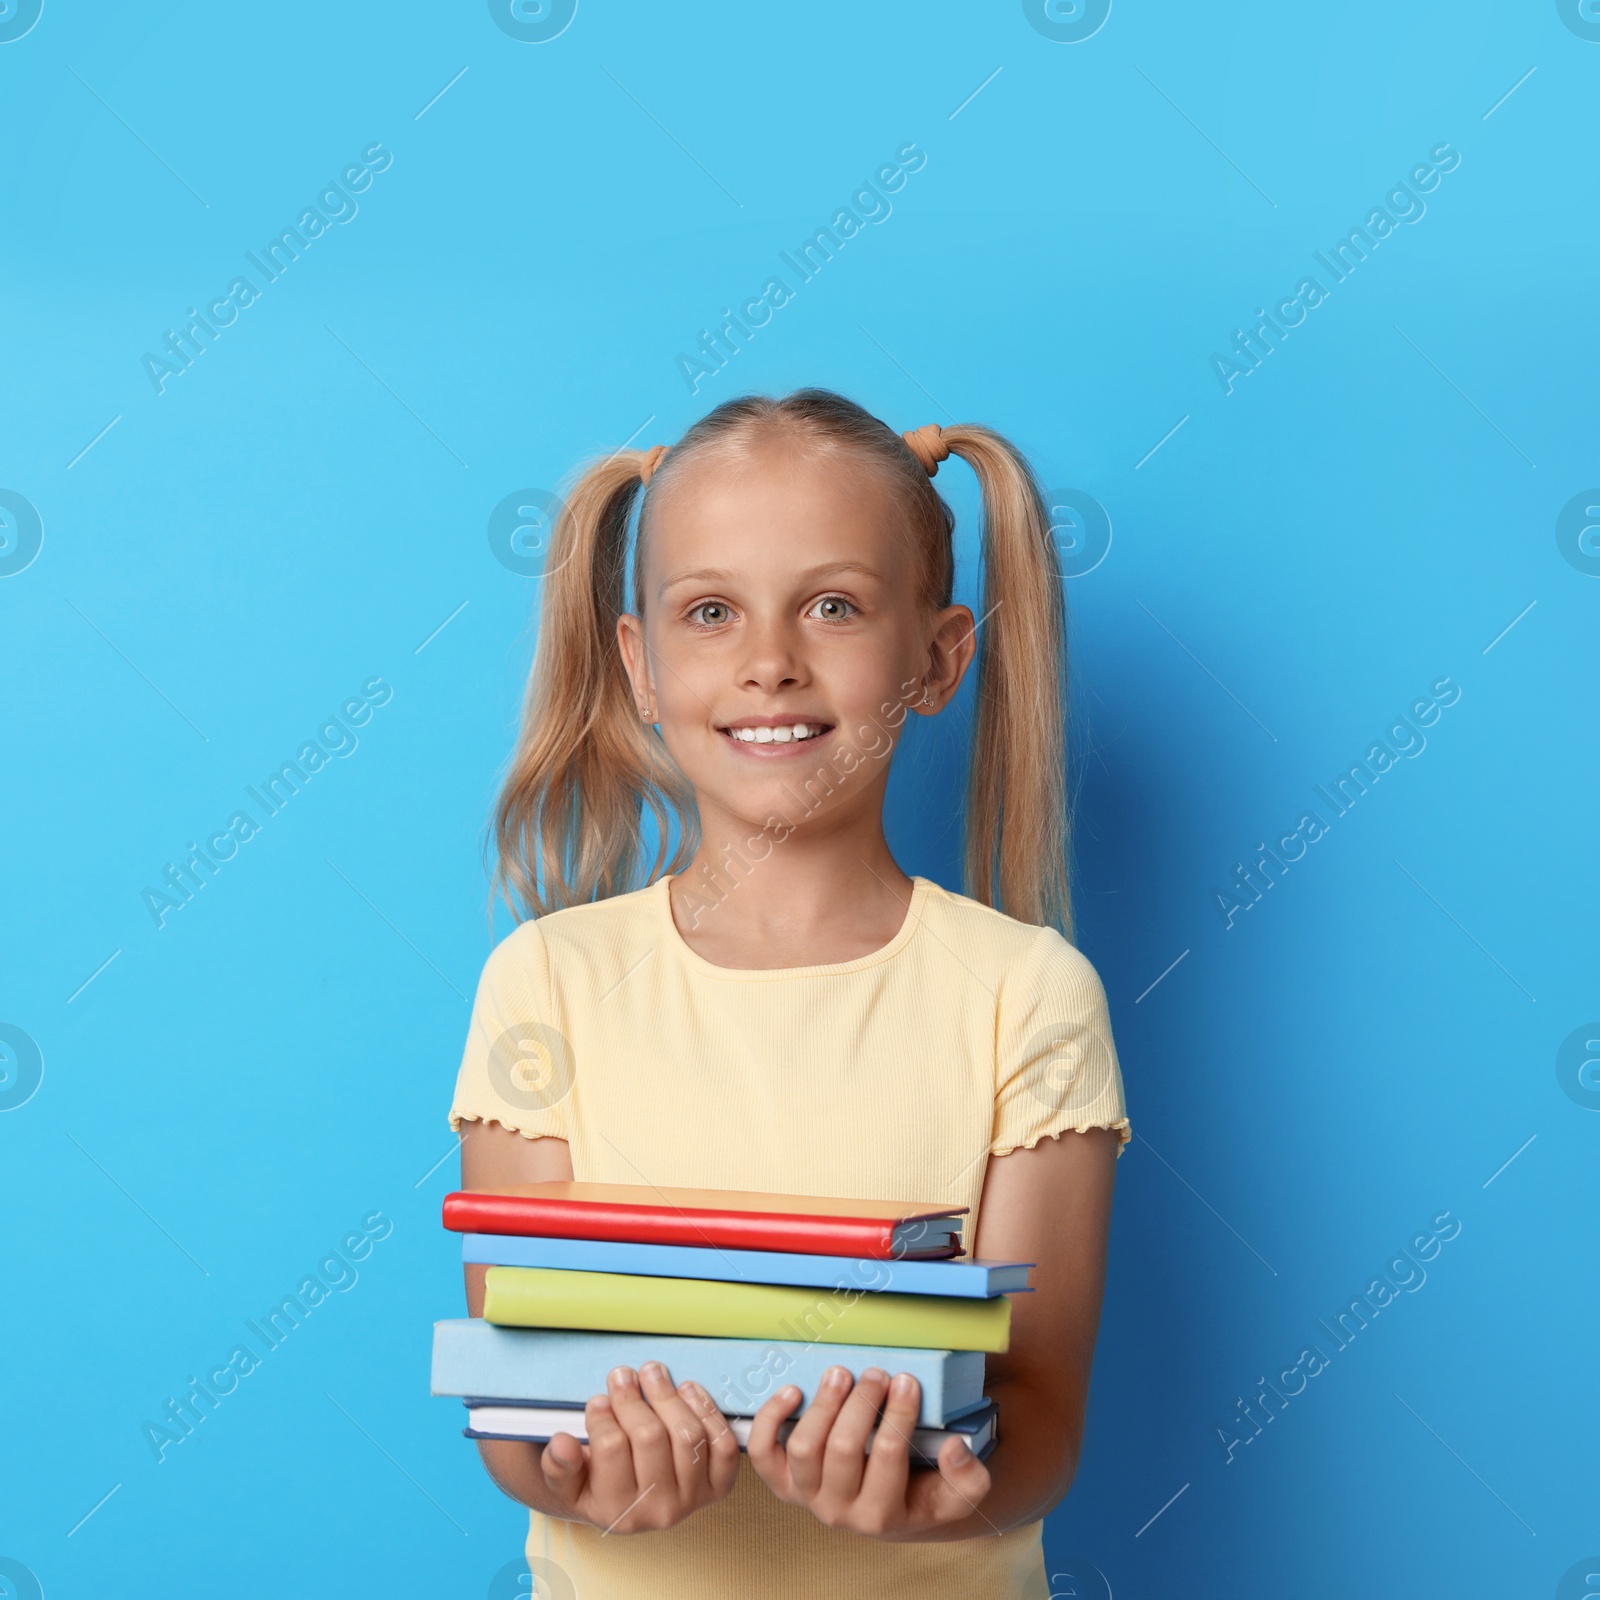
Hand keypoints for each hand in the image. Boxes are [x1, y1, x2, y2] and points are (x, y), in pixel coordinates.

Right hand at [538, 1362, 740, 1532]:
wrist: (631, 1504)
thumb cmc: (596, 1483)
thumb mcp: (567, 1482)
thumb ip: (559, 1465)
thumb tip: (561, 1443)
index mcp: (617, 1512)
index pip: (611, 1448)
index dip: (603, 1416)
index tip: (597, 1398)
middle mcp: (658, 1512)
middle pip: (650, 1437)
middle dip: (633, 1398)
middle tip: (621, 1374)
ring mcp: (692, 1499)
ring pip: (686, 1435)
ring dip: (668, 1395)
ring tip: (651, 1373)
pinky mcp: (718, 1486)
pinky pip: (721, 1444)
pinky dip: (707, 1411)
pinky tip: (687, 1390)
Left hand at [747, 1365, 992, 1538]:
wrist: (890, 1510)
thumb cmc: (923, 1491)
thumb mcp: (958, 1494)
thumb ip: (967, 1477)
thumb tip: (954, 1448)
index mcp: (882, 1515)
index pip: (888, 1455)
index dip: (897, 1413)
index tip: (907, 1380)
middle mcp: (839, 1511)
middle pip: (843, 1448)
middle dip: (861, 1403)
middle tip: (878, 1373)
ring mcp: (807, 1496)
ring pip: (805, 1448)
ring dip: (823, 1405)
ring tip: (842, 1373)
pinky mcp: (783, 1481)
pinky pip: (764, 1453)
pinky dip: (771, 1419)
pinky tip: (793, 1391)